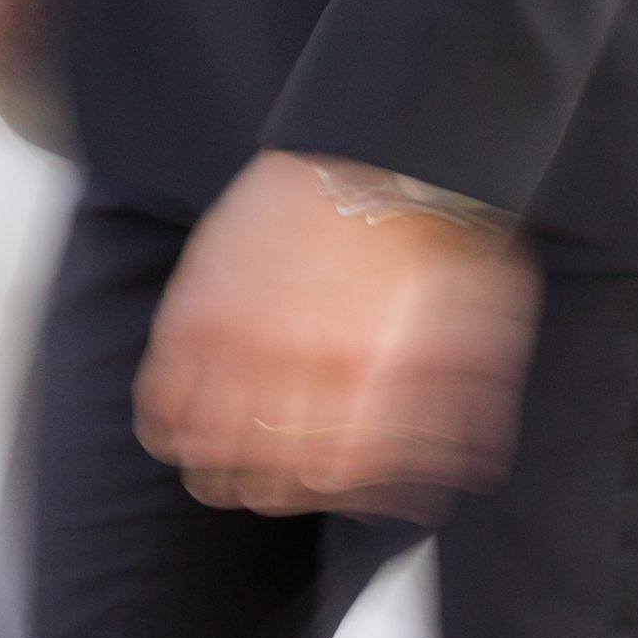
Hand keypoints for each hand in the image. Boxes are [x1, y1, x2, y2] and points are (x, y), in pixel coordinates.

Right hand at [135, 151, 540, 520]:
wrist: (380, 149)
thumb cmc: (432, 236)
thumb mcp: (475, 330)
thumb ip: (463, 409)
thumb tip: (461, 476)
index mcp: (367, 381)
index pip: (326, 476)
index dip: (315, 488)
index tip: (308, 481)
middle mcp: (302, 366)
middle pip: (262, 475)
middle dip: (262, 485)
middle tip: (257, 476)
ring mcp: (242, 334)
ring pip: (203, 444)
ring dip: (209, 460)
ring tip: (212, 455)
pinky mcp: (199, 302)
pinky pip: (162, 391)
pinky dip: (165, 417)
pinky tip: (176, 420)